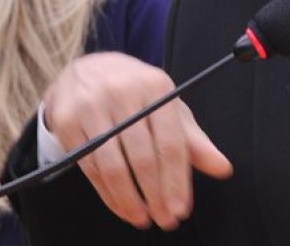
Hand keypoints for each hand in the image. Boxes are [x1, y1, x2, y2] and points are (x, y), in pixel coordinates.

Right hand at [43, 52, 232, 229]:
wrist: (91, 69)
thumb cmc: (139, 94)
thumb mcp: (170, 108)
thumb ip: (194, 141)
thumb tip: (223, 168)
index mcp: (157, 87)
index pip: (170, 142)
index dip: (176, 180)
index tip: (181, 209)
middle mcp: (123, 93)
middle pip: (142, 157)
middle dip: (155, 194)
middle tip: (165, 219)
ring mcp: (92, 106)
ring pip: (112, 165)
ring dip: (129, 199)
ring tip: (142, 218)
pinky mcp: (66, 121)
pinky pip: (88, 166)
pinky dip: (106, 192)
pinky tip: (121, 206)